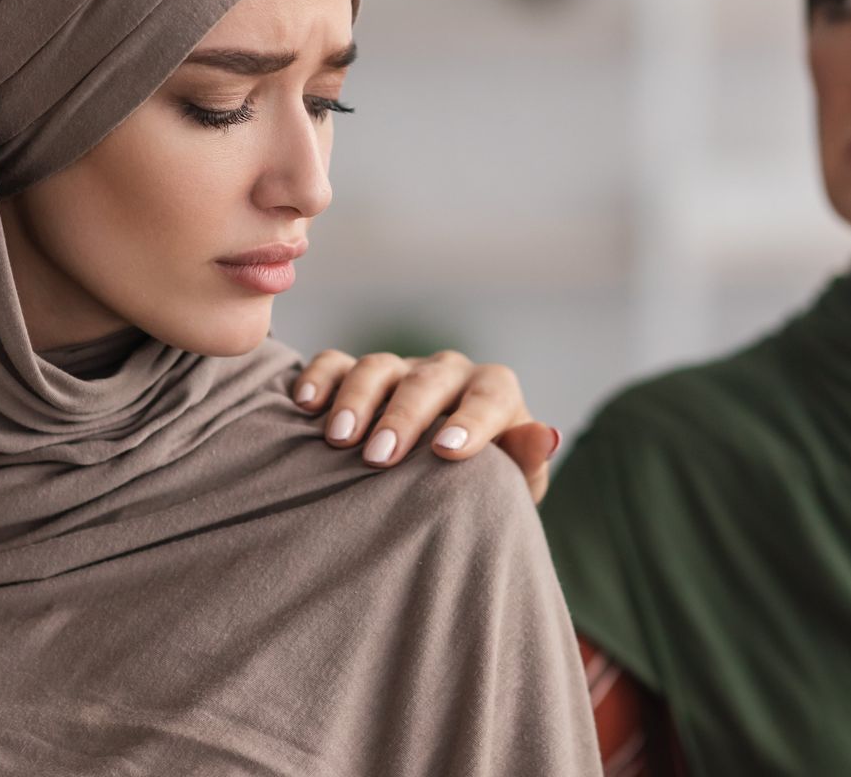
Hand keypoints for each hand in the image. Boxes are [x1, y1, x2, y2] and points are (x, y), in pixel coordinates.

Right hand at [292, 349, 560, 502]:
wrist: (444, 481)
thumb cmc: (483, 487)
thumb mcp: (513, 486)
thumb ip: (526, 462)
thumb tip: (546, 435)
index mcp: (494, 393)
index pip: (491, 395)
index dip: (472, 420)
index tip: (447, 452)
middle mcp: (448, 373)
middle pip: (428, 380)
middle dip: (404, 416)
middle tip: (380, 456)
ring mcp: (401, 370)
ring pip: (378, 366)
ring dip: (357, 398)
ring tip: (339, 438)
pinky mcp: (359, 374)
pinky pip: (336, 362)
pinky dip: (320, 377)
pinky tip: (304, 405)